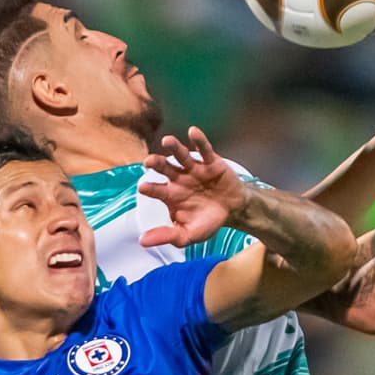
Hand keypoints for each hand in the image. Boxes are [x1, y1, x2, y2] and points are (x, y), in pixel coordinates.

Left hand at [139, 127, 248, 247]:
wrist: (233, 211)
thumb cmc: (207, 221)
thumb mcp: (188, 234)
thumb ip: (167, 236)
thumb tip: (142, 242)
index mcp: (170, 195)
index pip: (155, 189)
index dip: (149, 187)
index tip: (143, 187)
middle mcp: (179, 178)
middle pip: (164, 168)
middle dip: (156, 163)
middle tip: (149, 161)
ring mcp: (194, 169)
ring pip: (181, 156)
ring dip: (174, 147)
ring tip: (167, 141)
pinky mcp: (211, 162)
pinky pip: (204, 149)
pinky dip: (199, 141)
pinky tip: (193, 132)